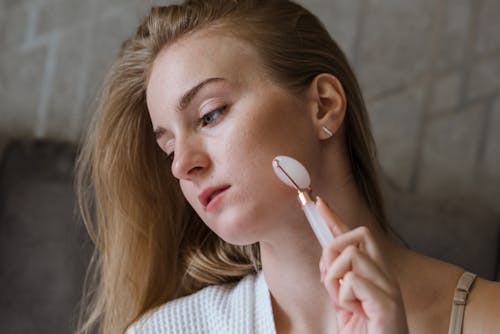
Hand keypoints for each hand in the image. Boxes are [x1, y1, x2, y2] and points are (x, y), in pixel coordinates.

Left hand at [317, 197, 408, 333]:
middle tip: (329, 276)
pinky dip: (343, 296)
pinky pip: (354, 281)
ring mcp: (388, 288)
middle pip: (358, 235)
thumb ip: (337, 280)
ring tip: (343, 301)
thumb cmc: (364, 333)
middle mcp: (385, 276)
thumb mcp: (343, 302)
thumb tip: (326, 259)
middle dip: (334, 247)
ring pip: (352, 255)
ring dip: (334, 278)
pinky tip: (353, 311)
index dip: (336, 218)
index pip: (356, 237)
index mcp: (374, 274)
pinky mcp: (387, 304)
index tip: (319, 203)